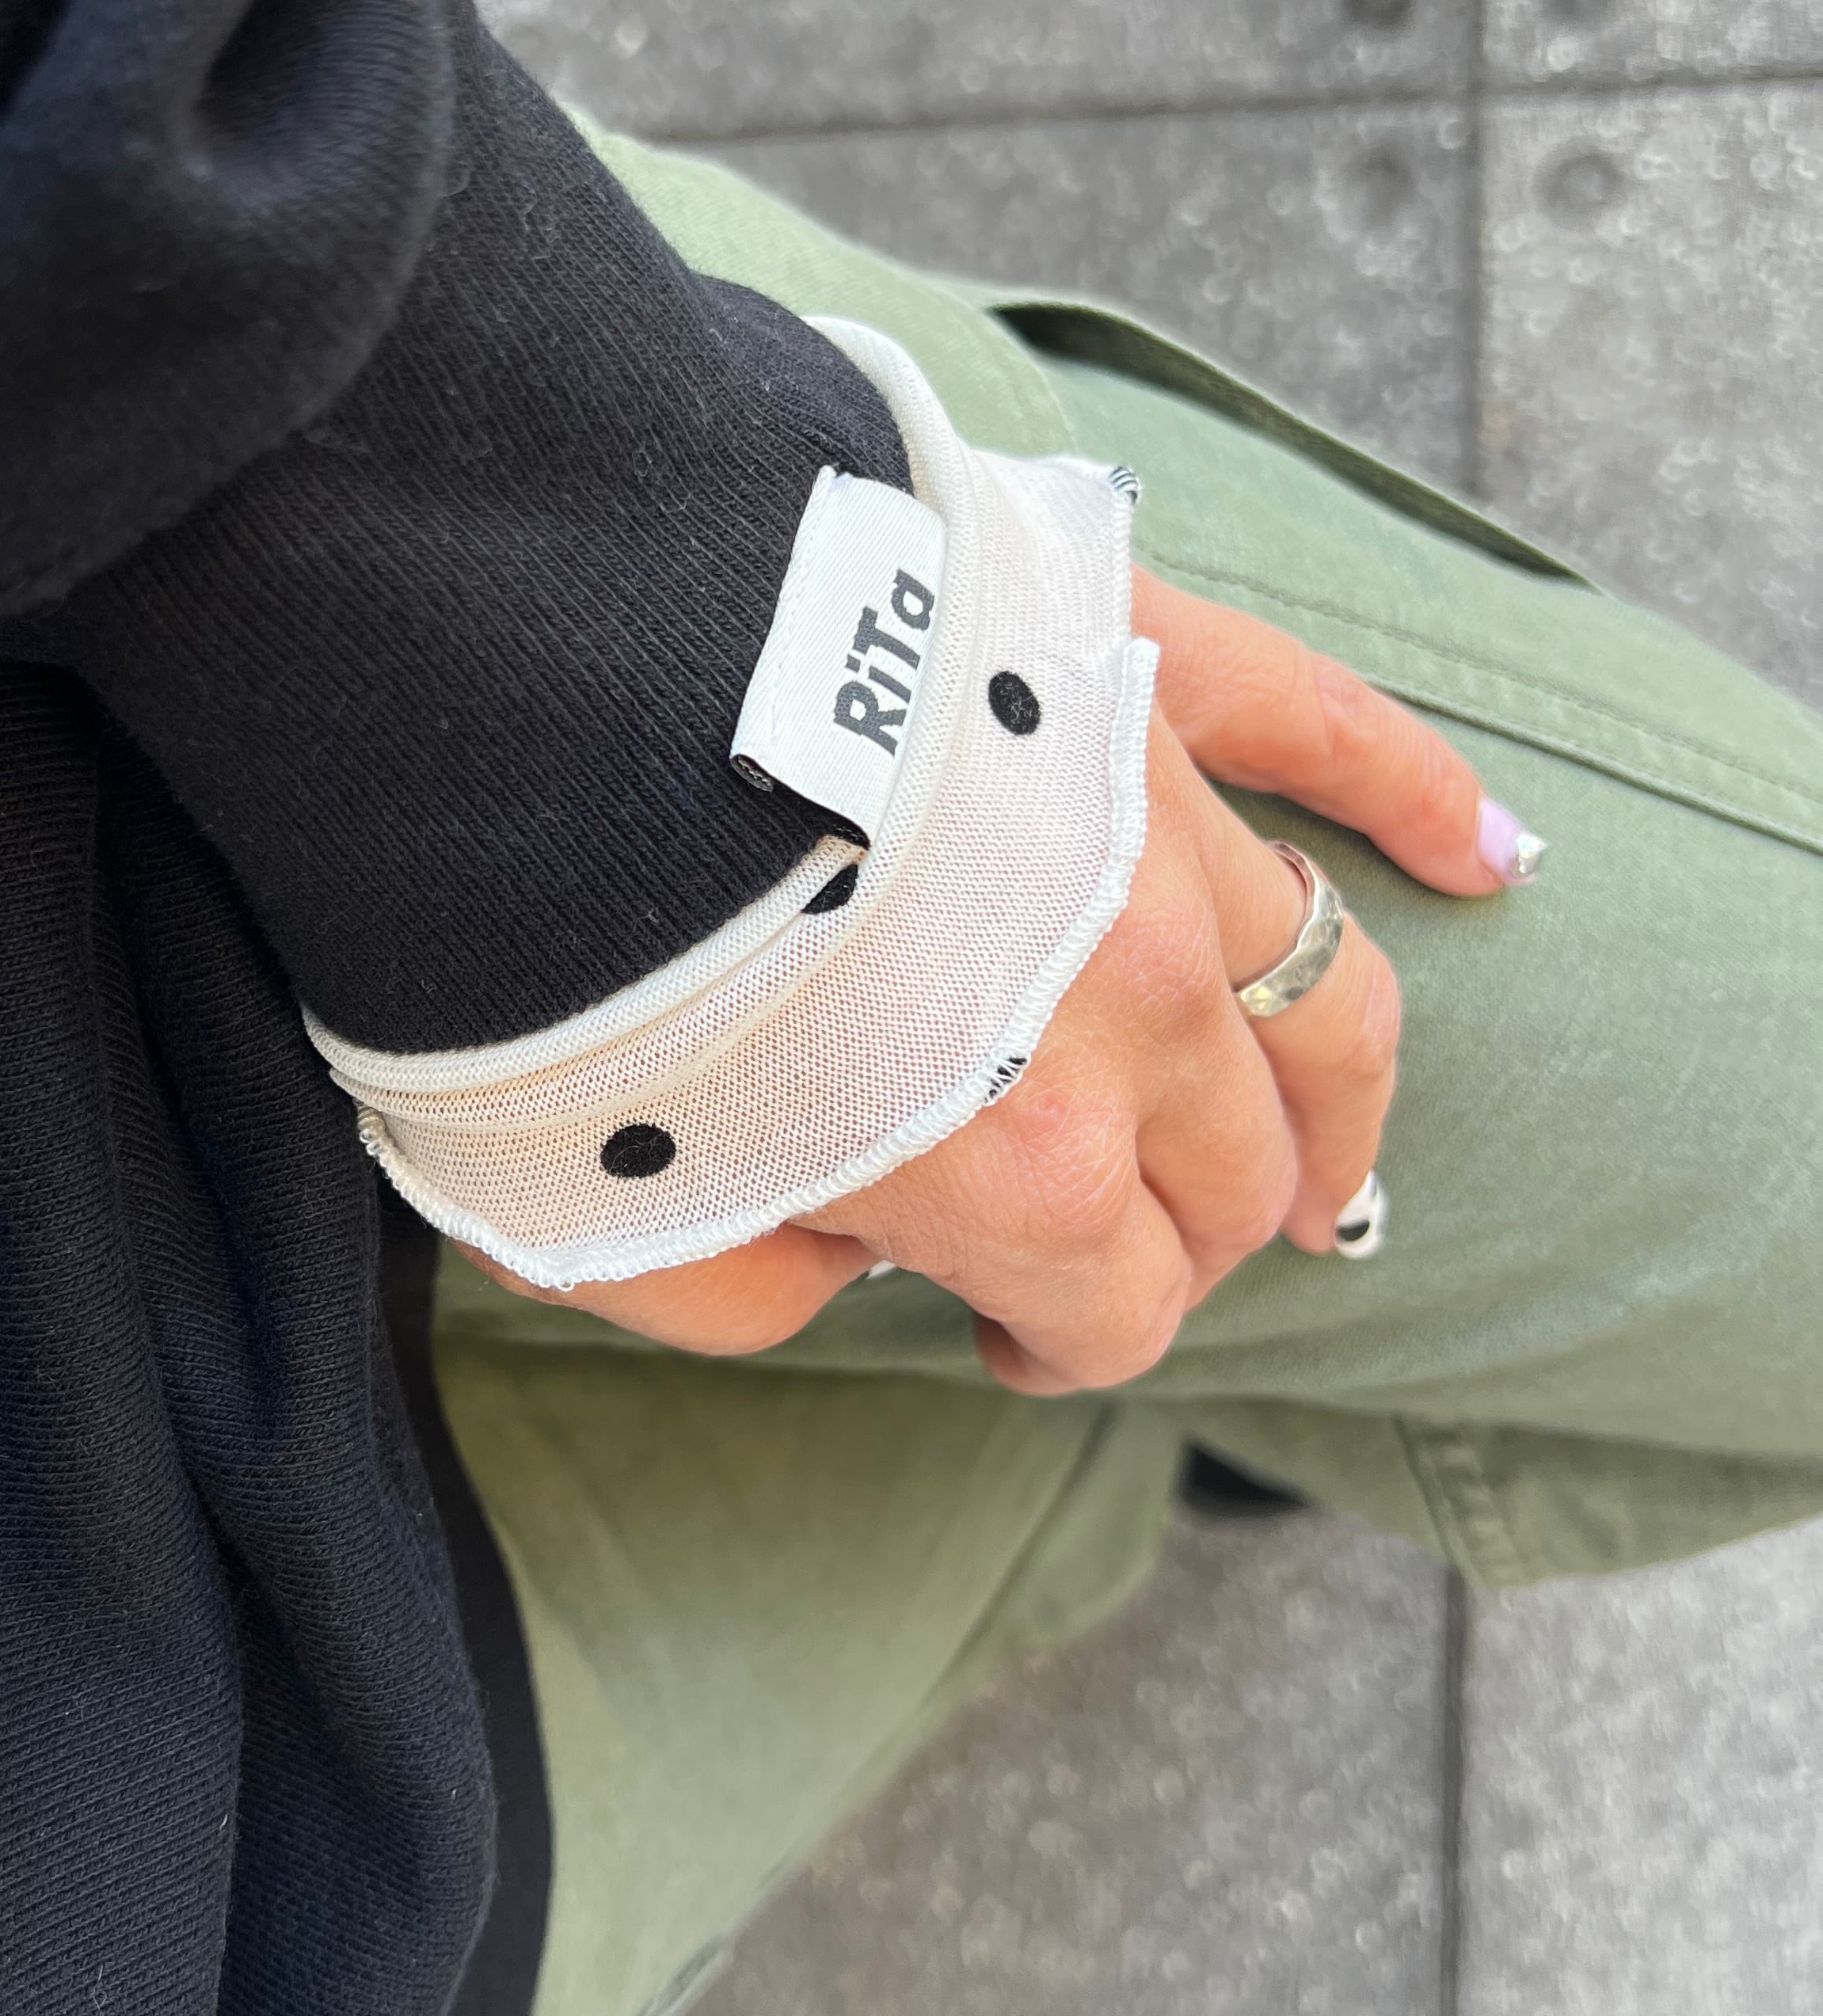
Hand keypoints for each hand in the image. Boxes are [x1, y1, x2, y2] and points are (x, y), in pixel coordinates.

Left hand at [466, 573, 1522, 1384]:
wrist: (530, 679)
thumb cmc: (546, 968)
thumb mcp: (599, 1230)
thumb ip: (754, 1297)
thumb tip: (850, 1264)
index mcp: (1023, 1170)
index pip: (1119, 1313)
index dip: (1061, 1350)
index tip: (997, 1340)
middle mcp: (1131, 1009)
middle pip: (1233, 1173)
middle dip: (1190, 1238)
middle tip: (1130, 1246)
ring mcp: (1156, 824)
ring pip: (1317, 990)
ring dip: (1330, 1091)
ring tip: (1325, 1150)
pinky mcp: (1129, 665)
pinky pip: (1321, 723)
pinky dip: (1411, 792)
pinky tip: (1485, 856)